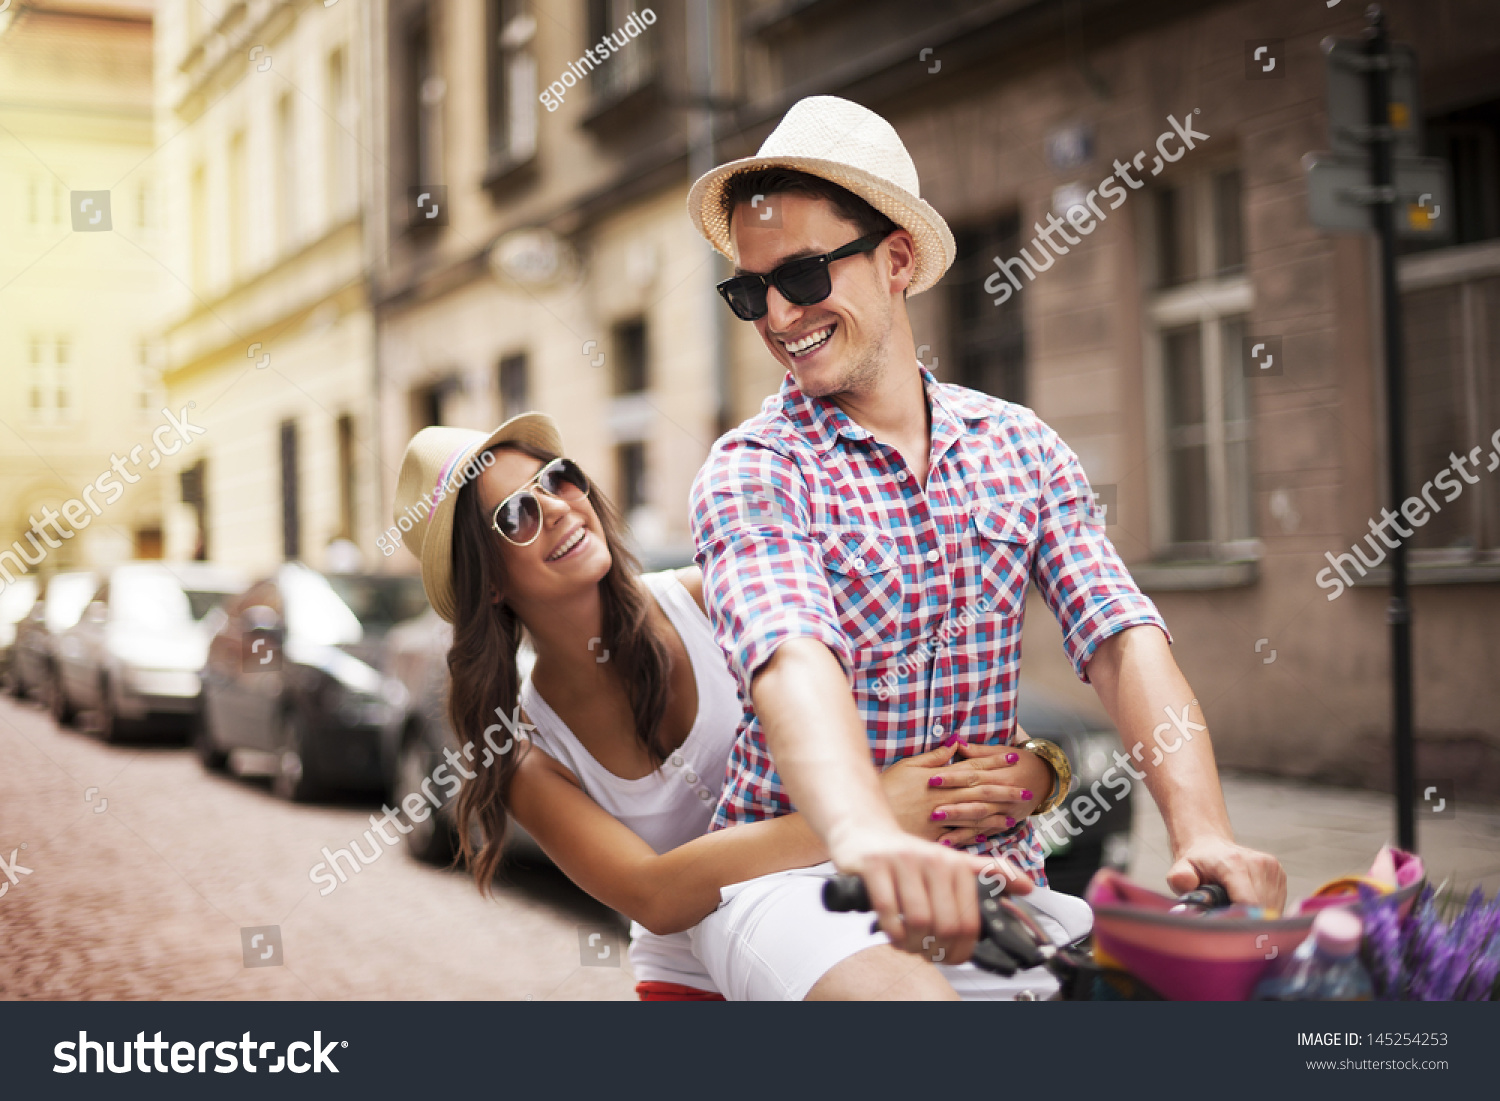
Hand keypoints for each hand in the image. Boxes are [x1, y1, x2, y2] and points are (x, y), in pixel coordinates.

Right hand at [830, 826, 1000, 963]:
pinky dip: (892, 932)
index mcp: (954, 864)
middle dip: (936, 949)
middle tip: (928, 953)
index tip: (953, 957)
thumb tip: (1028, 887)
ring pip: (917, 920)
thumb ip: (988, 874)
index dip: (962, 949)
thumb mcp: (950, 861)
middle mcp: (932, 860)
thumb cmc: (908, 855)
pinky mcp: (874, 865)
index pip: (969, 920)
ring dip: (912, 944)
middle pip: (945, 924)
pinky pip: (887, 910)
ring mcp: (902, 861)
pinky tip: (892, 933)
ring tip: (908, 944)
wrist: (864, 832)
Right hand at [878, 741, 1031, 842]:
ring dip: (998, 811)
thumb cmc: (886, 788)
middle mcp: (943, 796)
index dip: (994, 762)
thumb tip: (954, 744)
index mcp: (938, 777)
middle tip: (1026, 789)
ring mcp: (940, 817)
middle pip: (980, 791)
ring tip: (1017, 811)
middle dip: (1005, 789)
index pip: (972, 766)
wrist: (867, 817)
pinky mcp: (935, 835)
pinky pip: (963, 833)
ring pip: (975, 813)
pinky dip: (981, 831)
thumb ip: (934, 757)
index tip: (1013, 757)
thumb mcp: (907, 766)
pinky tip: (995, 831)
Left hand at [934, 741, 1051, 845]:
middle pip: (976, 801)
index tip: (933, 779)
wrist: (1047, 777)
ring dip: (961, 828)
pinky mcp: (1006, 823)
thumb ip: (978, 751)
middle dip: (955, 807)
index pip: (973, 775)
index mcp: (1000, 774)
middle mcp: (1003, 795)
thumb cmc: (1021, 761)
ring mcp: (1006, 812)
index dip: (953, 778)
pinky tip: (954, 843)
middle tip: (933, 812)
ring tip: (940, 834)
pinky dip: (971, 838)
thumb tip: (956, 741)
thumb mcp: (1002, 751)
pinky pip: (987, 832)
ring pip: (981, 820)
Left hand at [1166, 836, 1286, 912]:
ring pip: (1272, 909)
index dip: (1242, 923)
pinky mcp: (1279, 874)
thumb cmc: (1196, 864)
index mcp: (1234, 862)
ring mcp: (1271, 868)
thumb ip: (1181, 878)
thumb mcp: (1181, 870)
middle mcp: (1257, 863)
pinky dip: (1263, 911)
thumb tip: (1186, 882)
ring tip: (1235, 908)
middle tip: (1229, 923)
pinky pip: (1276, 905)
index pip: (1249, 903)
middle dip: (1247, 921)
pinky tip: (1246, 904)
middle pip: (1262, 910)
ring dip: (1256, 917)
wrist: (1211, 848)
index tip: (1230, 935)